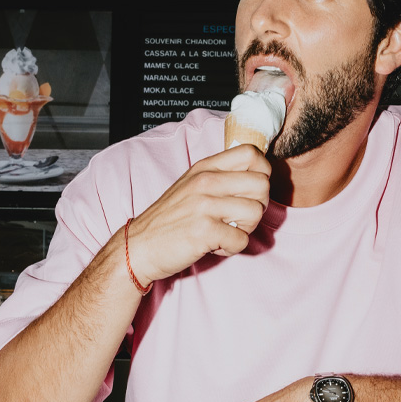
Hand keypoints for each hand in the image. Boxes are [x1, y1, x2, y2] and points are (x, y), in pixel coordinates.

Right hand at [126, 145, 270, 282]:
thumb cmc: (169, 219)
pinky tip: (215, 245)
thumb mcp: (191, 185)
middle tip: (239, 217)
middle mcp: (205, 182)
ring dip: (246, 228)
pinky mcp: (204, 231)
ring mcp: (204, 205)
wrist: (138, 246)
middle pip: (262, 184)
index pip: (252, 154)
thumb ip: (220, 177)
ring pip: (256, 212)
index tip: (250, 191)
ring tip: (226, 231)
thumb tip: (257, 175)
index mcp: (204, 168)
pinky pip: (242, 239)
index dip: (262, 173)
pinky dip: (232, 248)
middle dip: (258, 205)